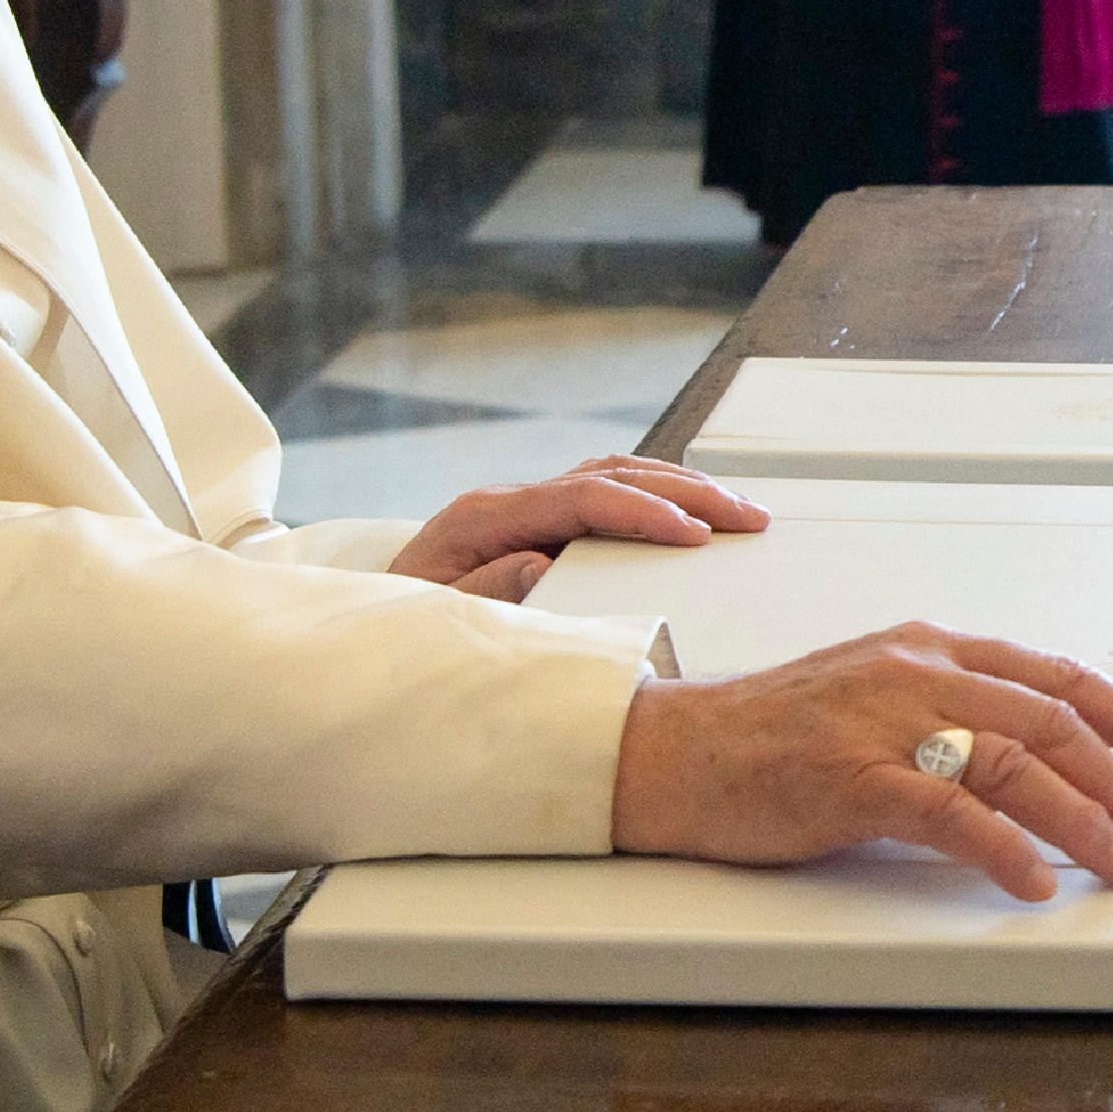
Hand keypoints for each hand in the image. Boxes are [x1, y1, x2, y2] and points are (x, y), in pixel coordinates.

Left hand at [389, 460, 764, 602]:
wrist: (365, 637)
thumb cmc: (399, 632)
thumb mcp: (435, 620)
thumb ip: (485, 590)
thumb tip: (543, 561)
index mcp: (483, 517)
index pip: (581, 498)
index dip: (644, 512)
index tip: (694, 534)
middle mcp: (507, 501)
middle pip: (612, 474)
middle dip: (687, 491)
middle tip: (747, 516)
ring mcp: (523, 507)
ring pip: (616, 474)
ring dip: (682, 487)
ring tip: (738, 509)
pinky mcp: (537, 523)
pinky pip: (607, 494)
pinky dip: (657, 496)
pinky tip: (692, 511)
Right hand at [611, 622, 1112, 898]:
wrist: (674, 750)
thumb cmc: (771, 735)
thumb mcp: (876, 697)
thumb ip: (950, 711)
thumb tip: (1034, 759)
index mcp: (929, 650)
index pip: (1055, 676)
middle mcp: (915, 673)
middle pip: (1048, 720)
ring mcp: (882, 723)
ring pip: (1012, 764)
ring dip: (1080, 818)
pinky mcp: (849, 779)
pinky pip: (947, 812)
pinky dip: (1003, 848)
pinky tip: (1035, 878)